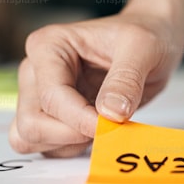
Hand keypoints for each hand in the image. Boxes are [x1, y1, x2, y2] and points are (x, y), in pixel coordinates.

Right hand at [9, 0, 183, 156]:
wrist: (152, 40)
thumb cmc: (143, 35)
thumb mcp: (144, 48)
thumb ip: (126, 79)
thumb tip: (111, 113)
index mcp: (48, 46)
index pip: (51, 96)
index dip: (81, 119)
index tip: (112, 123)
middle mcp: (35, 72)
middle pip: (32, 123)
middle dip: (71, 135)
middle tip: (107, 126)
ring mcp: (39, 96)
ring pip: (32, 139)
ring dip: (69, 144)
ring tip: (103, 125)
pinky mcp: (51, 116)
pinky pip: (48, 147)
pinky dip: (72, 148)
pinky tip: (97, 131)